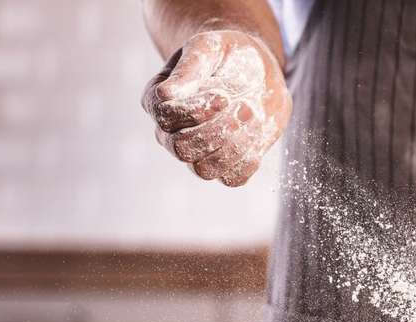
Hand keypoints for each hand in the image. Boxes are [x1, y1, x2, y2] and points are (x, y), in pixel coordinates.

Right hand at [142, 30, 290, 186]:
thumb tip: (167, 95)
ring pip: (205, 169)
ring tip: (254, 115)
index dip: (195, 112)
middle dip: (217, 130)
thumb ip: (190, 68)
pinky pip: (232, 179)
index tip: (223, 96)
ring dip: (235, 145)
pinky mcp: (226, 165)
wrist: (257, 70)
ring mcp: (197, 153)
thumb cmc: (226, 56)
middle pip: (181, 148)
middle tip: (244, 107)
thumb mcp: (209, 48)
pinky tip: (256, 137)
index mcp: (159, 101)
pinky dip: (247, 161)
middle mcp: (171, 133)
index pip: (164, 117)